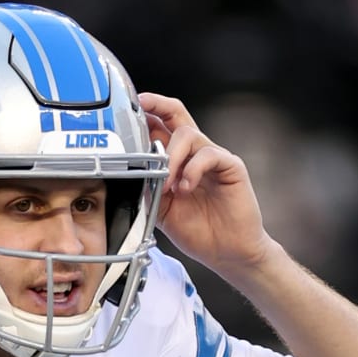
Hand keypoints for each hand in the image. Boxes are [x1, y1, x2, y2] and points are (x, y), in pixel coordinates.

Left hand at [141, 93, 274, 277]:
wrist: (226, 252)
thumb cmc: (198, 231)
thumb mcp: (161, 210)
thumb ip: (148, 188)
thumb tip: (130, 172)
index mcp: (178, 161)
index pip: (161, 127)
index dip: (145, 116)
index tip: (126, 111)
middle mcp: (195, 154)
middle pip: (178, 114)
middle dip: (158, 105)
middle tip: (141, 104)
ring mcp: (214, 158)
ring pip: (189, 134)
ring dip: (171, 156)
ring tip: (167, 184)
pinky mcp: (231, 167)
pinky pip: (209, 155)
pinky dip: (192, 169)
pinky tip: (185, 188)